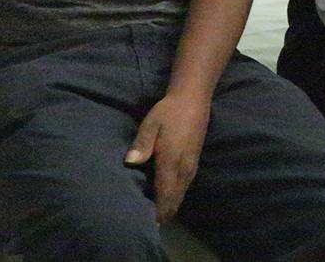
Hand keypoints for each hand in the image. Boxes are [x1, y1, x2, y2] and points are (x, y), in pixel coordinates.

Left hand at [125, 93, 210, 222]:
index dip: (156, 213)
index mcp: (171, 161)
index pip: (164, 195)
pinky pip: (184, 188)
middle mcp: (183, 168)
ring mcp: (191, 166)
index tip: (144, 224)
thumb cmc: (169, 111)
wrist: (194, 99)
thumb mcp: (151, 124)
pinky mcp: (194, 163)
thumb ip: (142, 144)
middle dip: (162, 215)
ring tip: (154, 217)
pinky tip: (166, 199)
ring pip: (181, 196)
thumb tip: (130, 163)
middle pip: (174, 201)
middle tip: (146, 225)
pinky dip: (175, 198)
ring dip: (169, 207)